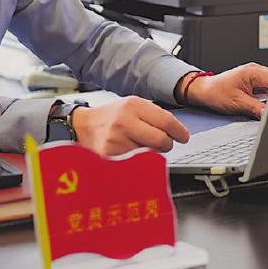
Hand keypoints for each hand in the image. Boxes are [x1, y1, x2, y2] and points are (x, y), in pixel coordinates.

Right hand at [70, 96, 190, 156]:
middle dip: (167, 144)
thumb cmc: (112, 116)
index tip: (183, 137)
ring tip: (137, 144)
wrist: (84, 126)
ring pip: (150, 154)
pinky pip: (135, 163)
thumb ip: (154, 115)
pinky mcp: (110, 156)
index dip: (179, 132)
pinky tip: (129, 152)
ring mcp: (116, 140)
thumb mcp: (132, 106)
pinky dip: (137, 161)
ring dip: (150, 153)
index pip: (166, 121)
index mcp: (133, 105)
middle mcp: (124, 121)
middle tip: (164, 143)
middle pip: (161, 140)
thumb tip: (177, 130)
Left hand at [184, 63, 267, 117]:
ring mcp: (255, 75)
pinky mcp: (254, 81)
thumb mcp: (238, 103)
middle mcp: (256, 71)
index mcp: (253, 72)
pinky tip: (264, 103)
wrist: (204, 91)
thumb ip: (256, 108)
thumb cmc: (215, 93)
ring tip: (267, 104)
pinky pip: (267, 87)